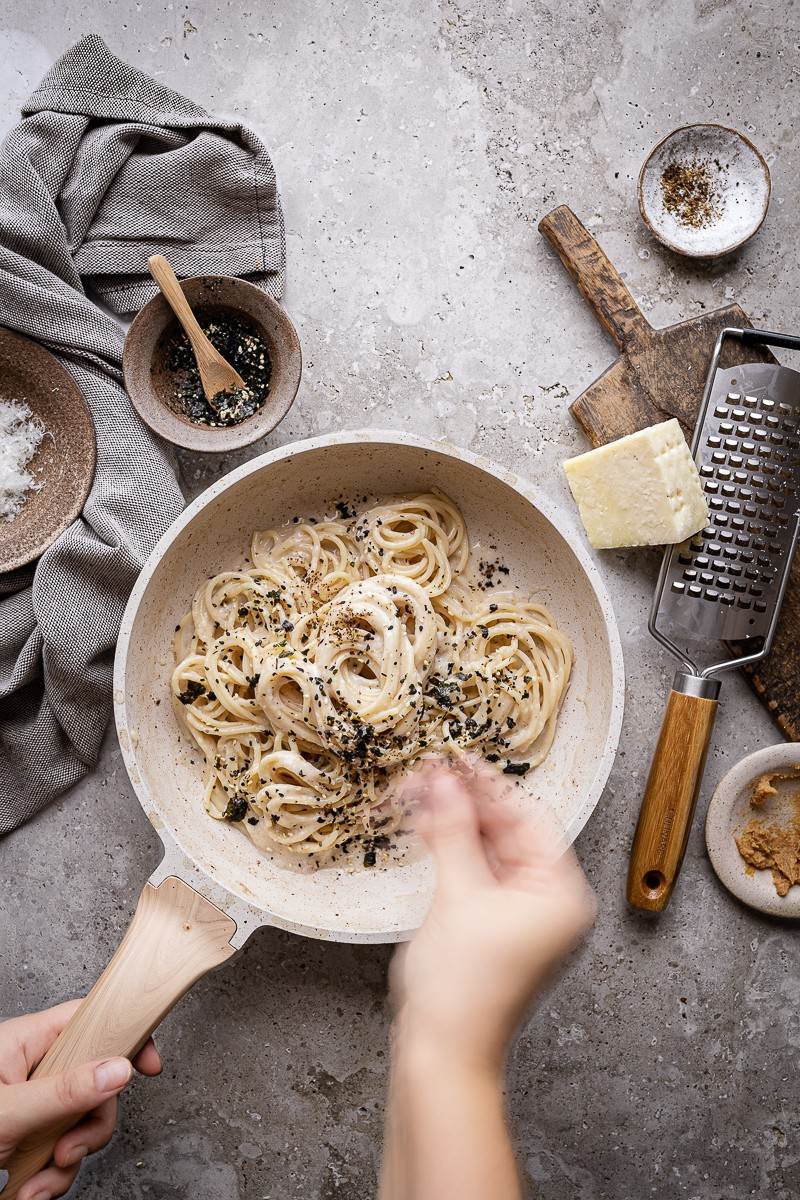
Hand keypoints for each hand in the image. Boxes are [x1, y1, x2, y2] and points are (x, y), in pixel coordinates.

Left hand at [0, 1001, 160, 1199]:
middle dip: (88, 1125)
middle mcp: (33, 1066)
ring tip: (35, 1184)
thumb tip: (119, 1067)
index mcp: (26, 1040)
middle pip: (94, 1080)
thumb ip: (65, 1090)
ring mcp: (32, 1101)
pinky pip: (59, 1150)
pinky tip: (26, 1190)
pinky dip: (49, 1178)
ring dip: (65, 1162)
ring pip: (79, 1122)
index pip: (91, 1018)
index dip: (125, 1034)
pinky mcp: (27, 1134)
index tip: (148, 1066)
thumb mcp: (8, 1111)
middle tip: (69, 1150)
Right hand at [391, 759, 595, 1070]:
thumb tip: (445, 782)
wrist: (442, 1052)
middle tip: (432, 771)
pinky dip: (451, 850)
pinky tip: (424, 825)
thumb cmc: (463, 987)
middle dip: (467, 802)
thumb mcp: (458, 894)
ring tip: (419, 791)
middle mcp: (549, 902)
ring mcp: (520, 915)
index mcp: (561, 894)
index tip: (459, 759)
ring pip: (487, 850)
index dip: (490, 786)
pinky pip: (475, 872)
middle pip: (508, 832)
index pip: (530, 819)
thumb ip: (452, 830)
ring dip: (454, 822)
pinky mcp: (492, 925)